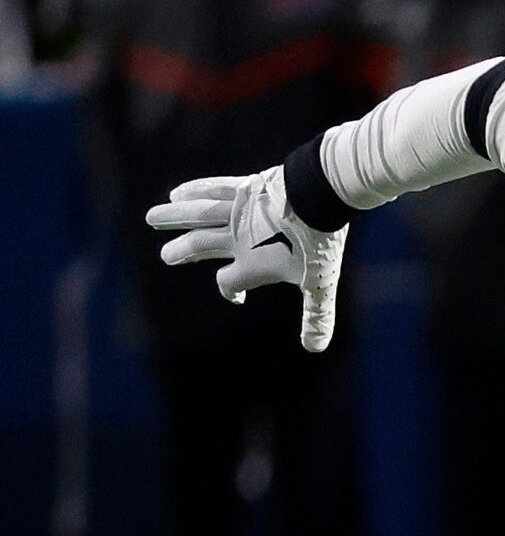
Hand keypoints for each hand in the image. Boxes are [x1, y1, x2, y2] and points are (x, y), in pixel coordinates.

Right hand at [146, 167, 346, 351]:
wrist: (322, 196)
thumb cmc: (321, 242)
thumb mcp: (320, 283)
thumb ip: (317, 315)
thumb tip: (316, 349)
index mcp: (252, 264)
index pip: (228, 282)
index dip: (230, 291)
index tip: (237, 296)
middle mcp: (238, 237)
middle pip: (201, 245)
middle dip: (183, 252)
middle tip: (166, 257)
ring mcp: (239, 211)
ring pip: (198, 215)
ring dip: (174, 218)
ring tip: (152, 218)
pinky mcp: (246, 186)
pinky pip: (214, 189)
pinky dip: (194, 191)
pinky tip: (177, 194)